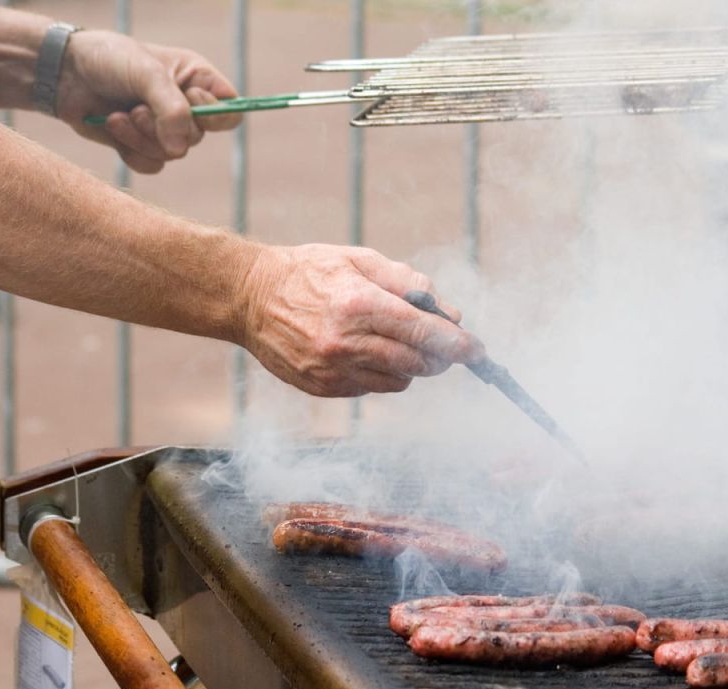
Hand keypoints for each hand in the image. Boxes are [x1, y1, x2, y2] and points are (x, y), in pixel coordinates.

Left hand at [56, 31, 239, 173]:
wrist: (62, 73)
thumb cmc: (108, 60)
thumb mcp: (146, 73)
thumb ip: (171, 110)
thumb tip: (180, 150)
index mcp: (197, 81)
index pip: (230, 112)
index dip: (214, 115)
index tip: (189, 103)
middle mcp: (185, 107)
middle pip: (197, 138)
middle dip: (162, 126)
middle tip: (136, 107)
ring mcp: (164, 129)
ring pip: (173, 154)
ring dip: (142, 138)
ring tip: (118, 116)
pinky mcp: (142, 146)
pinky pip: (152, 165)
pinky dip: (131, 151)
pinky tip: (112, 127)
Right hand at [239, 244, 485, 396]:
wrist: (249, 298)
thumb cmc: (310, 272)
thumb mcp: (360, 260)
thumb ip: (409, 284)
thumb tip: (450, 313)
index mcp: (358, 304)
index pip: (423, 332)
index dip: (458, 344)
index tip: (478, 350)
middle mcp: (346, 342)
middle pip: (417, 363)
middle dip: (441, 357)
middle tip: (448, 346)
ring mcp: (333, 370)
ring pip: (399, 380)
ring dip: (412, 365)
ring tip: (396, 340)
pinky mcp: (324, 388)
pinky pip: (373, 387)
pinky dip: (383, 373)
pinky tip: (367, 351)